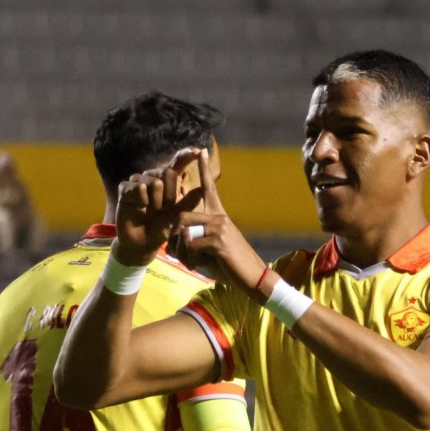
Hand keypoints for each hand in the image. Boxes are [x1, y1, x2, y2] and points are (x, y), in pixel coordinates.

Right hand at [114, 148, 203, 265]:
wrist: (144, 241)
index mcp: (167, 181)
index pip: (177, 163)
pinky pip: (138, 187)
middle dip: (169, 194)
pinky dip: (142, 200)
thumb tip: (202, 189)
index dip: (186, 155)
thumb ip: (189, 202)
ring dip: (155, 201)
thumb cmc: (163, 226)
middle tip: (163, 208)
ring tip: (151, 210)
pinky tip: (140, 207)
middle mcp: (153, 177)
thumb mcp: (179, 215)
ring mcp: (138, 181)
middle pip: (167, 172)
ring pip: (154, 182)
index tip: (198, 151)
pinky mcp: (124, 188)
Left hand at [175, 149, 268, 295]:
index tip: (200, 151)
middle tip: (183, 258)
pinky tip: (203, 266)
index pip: (210, 189)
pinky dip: (191, 259)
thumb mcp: (209, 252)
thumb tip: (176, 240)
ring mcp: (220, 227)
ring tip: (194, 264)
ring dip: (182, 253)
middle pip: (181, 218)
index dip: (203, 170)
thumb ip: (193, 242)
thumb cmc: (231, 267)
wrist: (255, 279)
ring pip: (184, 233)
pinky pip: (191, 245)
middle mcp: (220, 217)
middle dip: (175, 241)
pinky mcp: (219, 240)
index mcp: (219, 217)